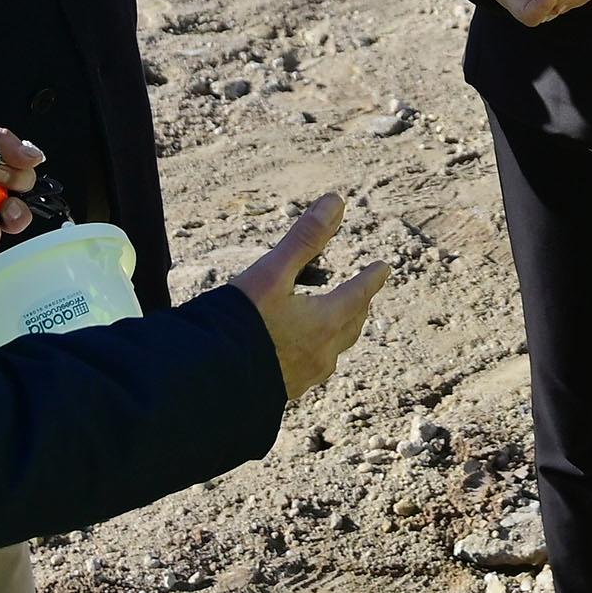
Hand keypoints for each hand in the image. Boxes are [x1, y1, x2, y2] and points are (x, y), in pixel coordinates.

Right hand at [230, 194, 387, 401]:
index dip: (371, 278)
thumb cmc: (240, 322)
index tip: (383, 267)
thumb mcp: (271, 273)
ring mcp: (304, 376)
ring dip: (340, 331)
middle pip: (351, 324)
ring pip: (333, 350)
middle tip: (363, 294)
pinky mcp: (285, 391)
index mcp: (324, 322)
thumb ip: (304, 239)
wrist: (208, 381)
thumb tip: (336, 201)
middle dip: (359, 306)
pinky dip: (316, 351)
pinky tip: (302, 353)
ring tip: (336, 322)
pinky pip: (312, 368)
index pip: (358, 294)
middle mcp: (321, 352)